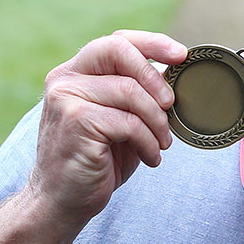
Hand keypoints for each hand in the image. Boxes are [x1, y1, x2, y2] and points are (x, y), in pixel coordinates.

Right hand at [26, 30, 186, 226]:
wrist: (62, 202)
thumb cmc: (97, 160)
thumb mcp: (120, 120)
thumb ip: (137, 94)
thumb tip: (174, 73)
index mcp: (76, 73)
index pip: (116, 41)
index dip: (152, 43)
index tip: (182, 55)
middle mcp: (65, 79)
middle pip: (118, 51)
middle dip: (154, 76)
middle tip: (171, 105)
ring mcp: (66, 99)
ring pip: (130, 91)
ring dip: (157, 121)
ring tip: (162, 143)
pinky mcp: (75, 122)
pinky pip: (128, 123)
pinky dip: (148, 142)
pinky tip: (150, 158)